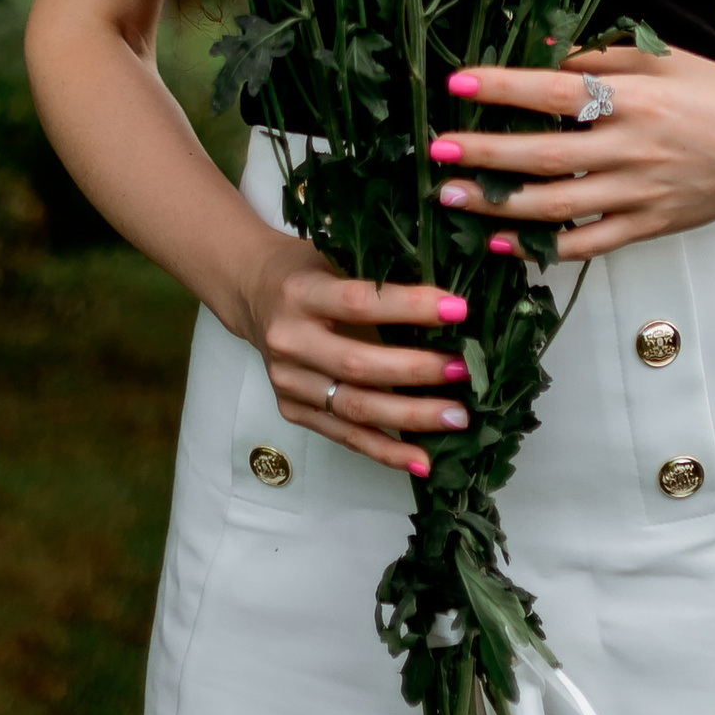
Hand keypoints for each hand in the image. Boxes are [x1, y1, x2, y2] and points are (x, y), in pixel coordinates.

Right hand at [237, 231, 476, 476]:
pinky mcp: (293, 410)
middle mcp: (290, 340)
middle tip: (463, 370)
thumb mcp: (333, 255)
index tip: (458, 310)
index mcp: (301, 292)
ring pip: (354, 408)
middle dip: (417, 370)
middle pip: (358, 365)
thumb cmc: (305, 269)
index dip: (410, 307)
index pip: (359, 302)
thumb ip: (376, 276)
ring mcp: (289, 382)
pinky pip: (344, 436)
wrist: (251, 292)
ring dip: (410, 417)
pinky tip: (422, 459)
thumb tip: (448, 300)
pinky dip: (385, 451)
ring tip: (456, 417)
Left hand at [424, 42, 714, 258]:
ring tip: (451, 197)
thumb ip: (601, 61)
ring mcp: (640, 195)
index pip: (557, 93)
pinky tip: (502, 244)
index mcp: (637, 99)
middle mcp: (634, 149)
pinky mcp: (648, 228)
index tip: (459, 83)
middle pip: (546, 155)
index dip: (505, 87)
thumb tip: (542, 57)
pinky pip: (586, 245)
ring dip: (498, 205)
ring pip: (557, 207)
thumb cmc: (714, 92)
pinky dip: (542, 249)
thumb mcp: (662, 60)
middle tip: (437, 149)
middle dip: (486, 153)